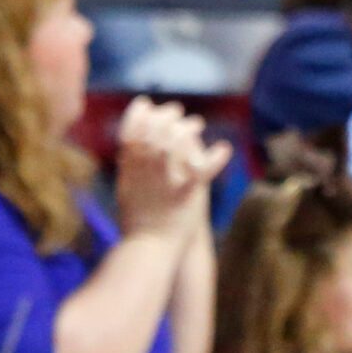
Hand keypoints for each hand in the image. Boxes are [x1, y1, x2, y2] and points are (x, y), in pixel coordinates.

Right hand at [112, 99, 232, 237]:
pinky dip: (215, 158)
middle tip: (176, 111)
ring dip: (188, 129)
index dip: (138, 113)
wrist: (148, 249)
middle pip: (155, 130)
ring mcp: (165, 181)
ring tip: (197, 124)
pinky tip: (224, 149)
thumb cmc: (138, 222)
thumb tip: (133, 143)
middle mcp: (145, 171)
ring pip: (176, 144)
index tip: (145, 103)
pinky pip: (202, 170)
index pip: (129, 130)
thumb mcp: (127, 189)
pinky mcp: (187, 194)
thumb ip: (131, 166)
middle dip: (166, 116)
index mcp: (128, 170)